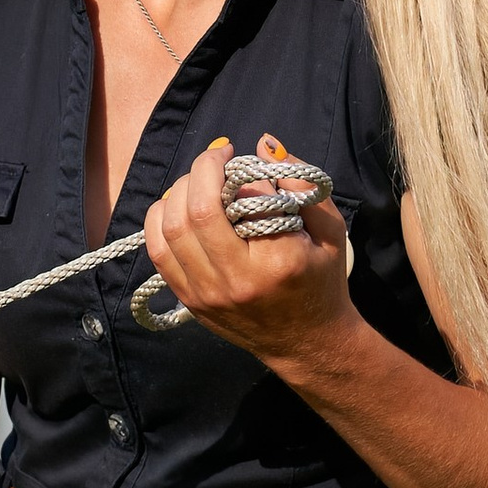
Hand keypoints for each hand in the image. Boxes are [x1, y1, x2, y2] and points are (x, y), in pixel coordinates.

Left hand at [140, 132, 353, 368]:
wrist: (306, 344)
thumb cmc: (322, 281)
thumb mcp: (329, 230)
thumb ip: (301, 184)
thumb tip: (264, 144)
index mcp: (277, 261)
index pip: (243, 199)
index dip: (237, 170)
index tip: (241, 161)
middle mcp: (235, 280)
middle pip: (196, 210)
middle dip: (201, 170)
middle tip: (215, 157)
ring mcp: (206, 294)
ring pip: (169, 230)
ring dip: (177, 192)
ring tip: (197, 180)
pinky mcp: (189, 301)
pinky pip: (158, 253)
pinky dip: (160, 221)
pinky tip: (176, 206)